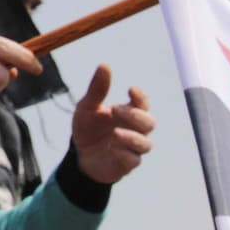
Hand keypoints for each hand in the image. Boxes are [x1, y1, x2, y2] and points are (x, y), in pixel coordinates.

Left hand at [64, 64, 156, 184]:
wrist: (80, 155)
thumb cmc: (88, 128)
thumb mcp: (87, 107)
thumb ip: (97, 89)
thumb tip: (104, 65)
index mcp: (128, 113)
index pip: (142, 103)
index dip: (140, 97)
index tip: (130, 90)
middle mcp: (135, 130)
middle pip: (149, 123)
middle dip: (136, 116)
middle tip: (115, 110)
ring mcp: (133, 148)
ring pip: (145, 144)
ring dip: (131, 137)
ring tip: (114, 133)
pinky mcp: (127, 163)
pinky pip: (133, 160)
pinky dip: (124, 154)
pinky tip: (113, 149)